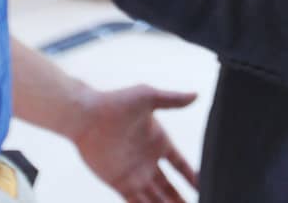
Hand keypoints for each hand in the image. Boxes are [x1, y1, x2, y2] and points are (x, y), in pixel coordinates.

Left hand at [72, 85, 199, 202]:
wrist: (86, 116)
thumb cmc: (116, 102)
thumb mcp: (148, 97)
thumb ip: (173, 99)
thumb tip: (196, 95)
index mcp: (159, 141)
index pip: (180, 165)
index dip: (191, 177)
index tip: (202, 187)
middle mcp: (148, 161)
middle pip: (169, 187)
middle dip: (180, 199)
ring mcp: (135, 173)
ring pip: (155, 198)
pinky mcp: (120, 182)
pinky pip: (136, 202)